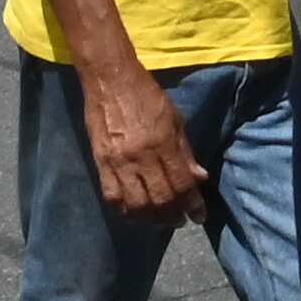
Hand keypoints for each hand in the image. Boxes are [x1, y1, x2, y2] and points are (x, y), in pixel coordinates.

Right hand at [79, 67, 209, 225]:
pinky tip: (134, 211)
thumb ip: (186, 151)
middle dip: (173, 216)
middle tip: (180, 220)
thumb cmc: (147, 96)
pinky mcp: (100, 162)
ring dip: (151, 218)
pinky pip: (112, 195)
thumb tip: (200, 178)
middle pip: (160, 199)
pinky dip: (124, 209)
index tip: (199, 215)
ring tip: (159, 219)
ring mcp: (118, 161)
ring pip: (136, 203)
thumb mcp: (175, 118)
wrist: (111, 79)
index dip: (193, 204)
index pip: (181, 183)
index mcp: (163, 143)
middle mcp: (141, 156)